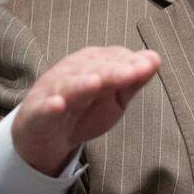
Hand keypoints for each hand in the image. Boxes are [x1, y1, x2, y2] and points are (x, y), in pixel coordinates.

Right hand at [13, 46, 160, 174]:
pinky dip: (50, 106)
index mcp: (93, 63)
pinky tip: (58, 104)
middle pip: (95, 70)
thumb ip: (134, 79)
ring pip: (70, 86)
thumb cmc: (85, 110)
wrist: (47, 135)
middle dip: (113, 71)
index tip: (149, 65)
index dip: (131, 63)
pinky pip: (44, 108)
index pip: (114, 59)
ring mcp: (54, 91)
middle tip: (133, 72)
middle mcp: (73, 72)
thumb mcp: (115, 97)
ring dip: (82, 84)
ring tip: (96, 82)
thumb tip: (155, 58)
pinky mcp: (38, 112)